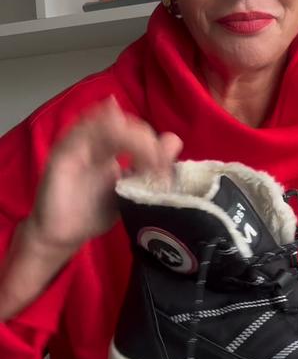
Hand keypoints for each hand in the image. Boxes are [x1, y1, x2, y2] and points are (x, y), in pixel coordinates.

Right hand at [29, 97, 181, 254]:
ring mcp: (77, 145)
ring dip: (133, 138)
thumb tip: (174, 140)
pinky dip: (107, 138)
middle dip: (146, 140)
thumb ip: (148, 168)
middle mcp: (92, 140)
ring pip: (106, 122)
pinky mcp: (63, 155)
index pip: (134, 130)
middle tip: (161, 166)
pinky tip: (123, 153)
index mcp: (107, 146)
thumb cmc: (93, 212)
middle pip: (123, 122)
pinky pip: (82, 135)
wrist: (63, 236)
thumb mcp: (129, 190)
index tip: (166, 169)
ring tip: (149, 161)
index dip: (154, 143)